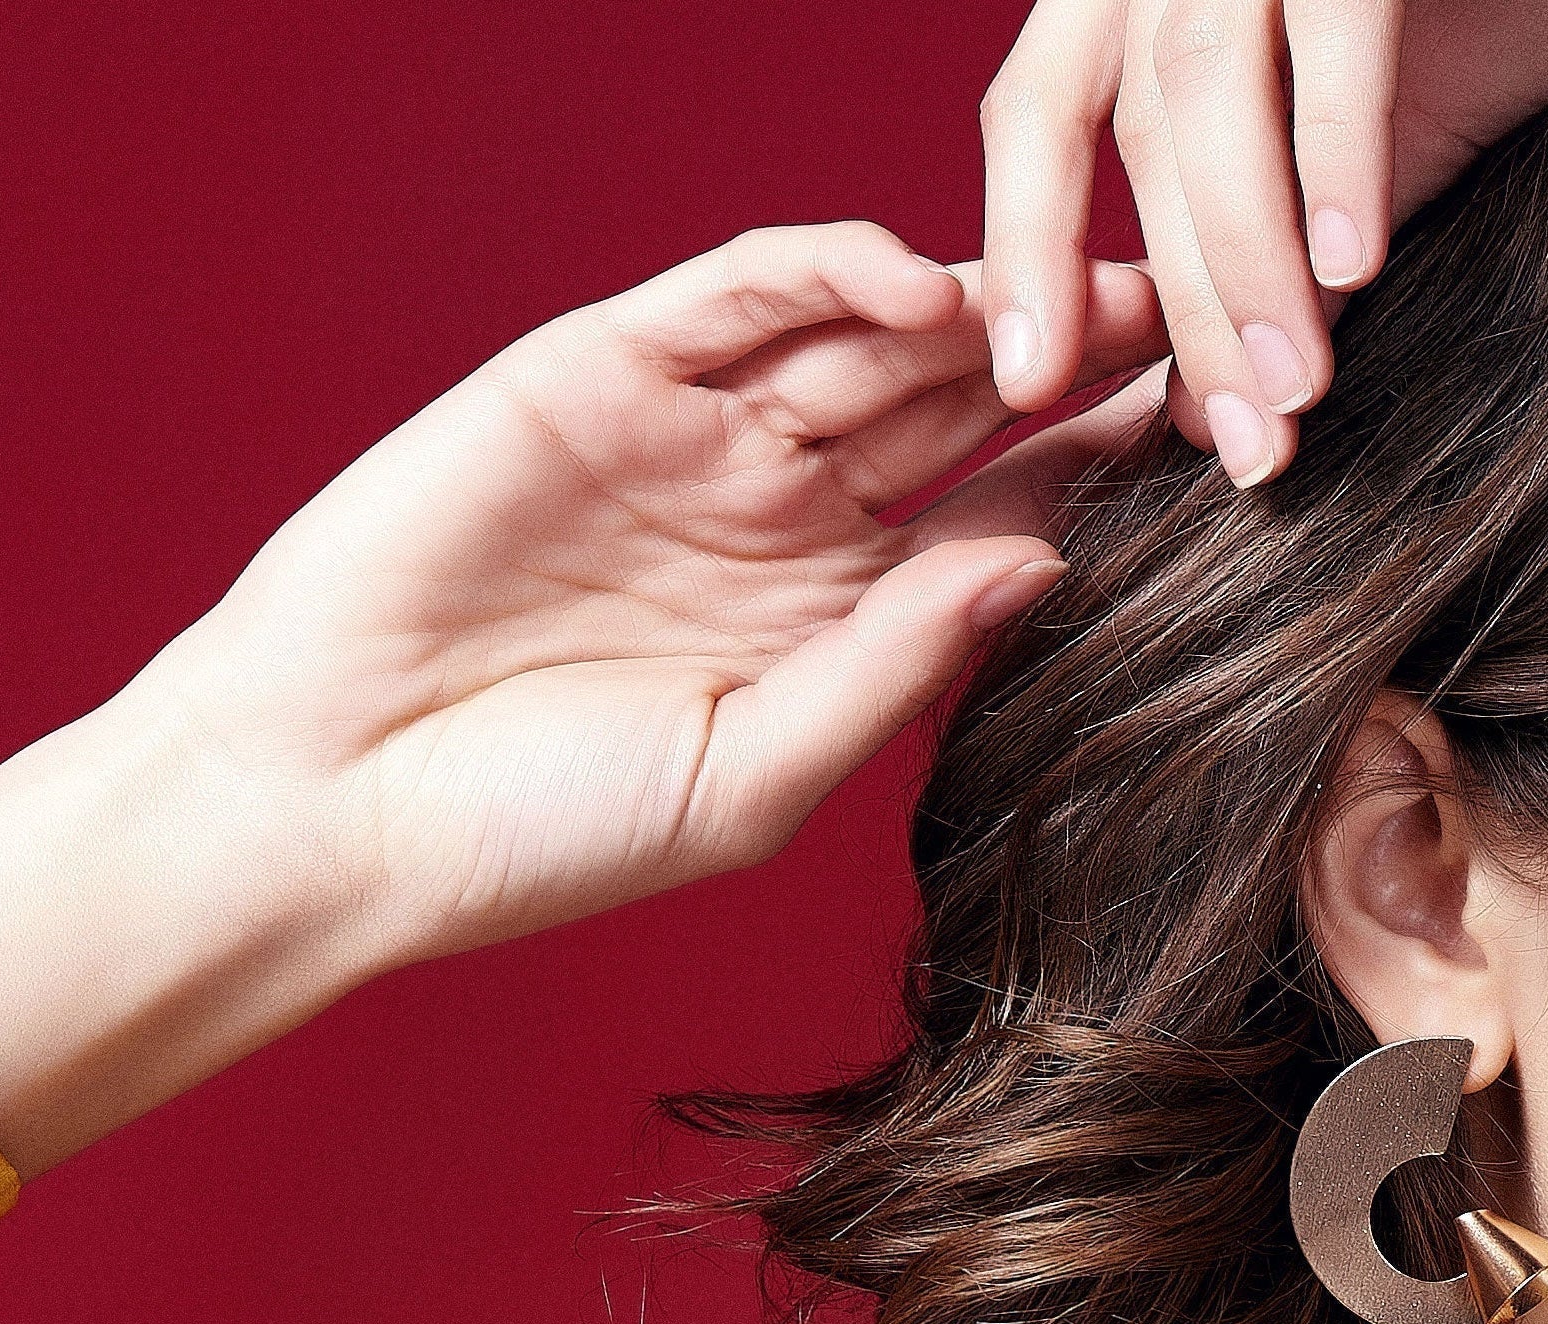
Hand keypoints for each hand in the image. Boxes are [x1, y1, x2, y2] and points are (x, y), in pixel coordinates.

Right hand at [140, 223, 1164, 962]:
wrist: (328, 805)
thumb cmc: (537, 830)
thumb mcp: (759, 774)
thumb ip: (902, 661)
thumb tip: (1052, 568)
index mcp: (831, 616)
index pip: (999, 514)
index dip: (1102, 470)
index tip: (1219, 436)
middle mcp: (779, 513)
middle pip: (962, 403)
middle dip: (1075, 354)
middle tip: (1198, 314)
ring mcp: (695, 434)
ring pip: (867, 334)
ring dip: (981, 302)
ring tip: (1092, 288)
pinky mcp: (602, 369)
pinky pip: (737, 293)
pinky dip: (827, 269)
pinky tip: (923, 284)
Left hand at [976, 0, 1547, 485]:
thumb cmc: (1476, 11)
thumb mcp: (1335, 141)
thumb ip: (1264, 253)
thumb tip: (1196, 417)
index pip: (1037, 112)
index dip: (1027, 248)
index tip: (1028, 385)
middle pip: (1136, 131)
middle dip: (1183, 306)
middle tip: (1241, 447)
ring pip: (1208, 90)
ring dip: (1249, 256)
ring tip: (1298, 388)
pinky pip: (1334, 32)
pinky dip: (1337, 154)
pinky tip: (1356, 265)